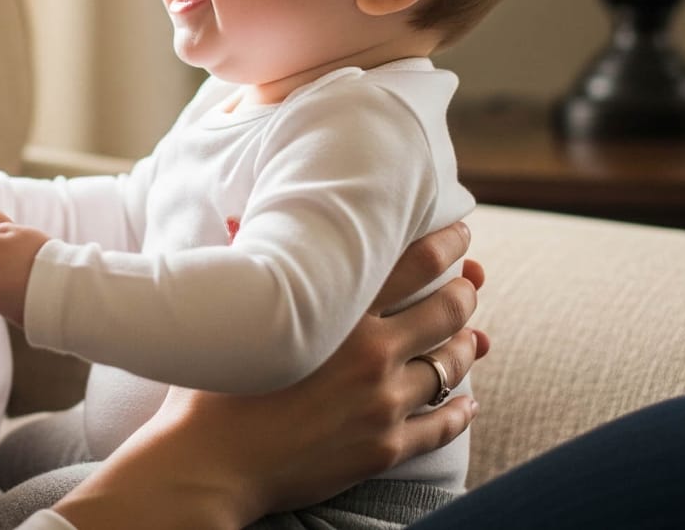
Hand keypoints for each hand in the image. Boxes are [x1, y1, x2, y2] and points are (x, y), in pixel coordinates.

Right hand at [52, 219, 485, 527]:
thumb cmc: (212, 386)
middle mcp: (372, 352)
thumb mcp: (235, 314)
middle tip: (471, 282)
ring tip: (474, 339)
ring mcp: (383, 402)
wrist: (210, 464)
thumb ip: (248, 264)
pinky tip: (467, 404)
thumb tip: (233, 220)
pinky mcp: (385, 447)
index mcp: (340, 312)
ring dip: (468, 347)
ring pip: (450, 366)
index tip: (461, 233)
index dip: (447, 242)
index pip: (415, 263)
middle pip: (446, 310)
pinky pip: (441, 426)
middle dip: (465, 292)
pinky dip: (460, 412)